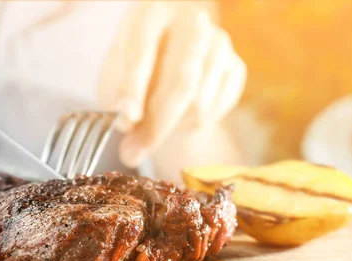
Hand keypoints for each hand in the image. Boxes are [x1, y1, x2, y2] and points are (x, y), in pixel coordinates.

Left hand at [98, 2, 245, 167]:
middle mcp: (190, 22)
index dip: (133, 88)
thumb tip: (130, 133)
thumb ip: (119, 104)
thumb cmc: (134, 71)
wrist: (169, 61)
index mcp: (150, 14)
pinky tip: (178, 117)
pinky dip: (192, 125)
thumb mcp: (115, 80)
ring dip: (173, 127)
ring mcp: (219, 43)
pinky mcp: (236, 66)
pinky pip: (215, 111)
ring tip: (154, 128)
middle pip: (181, 82)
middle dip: (157, 125)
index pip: (143, 51)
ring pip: (199, 103)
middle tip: (133, 154)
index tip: (126, 119)